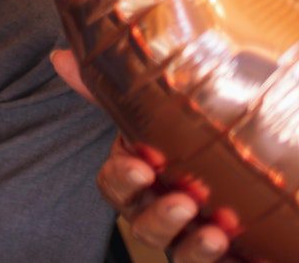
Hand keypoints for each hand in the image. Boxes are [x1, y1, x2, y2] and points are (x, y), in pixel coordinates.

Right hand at [51, 50, 228, 261]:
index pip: (115, 183)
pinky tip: (228, 239)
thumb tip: (60, 55)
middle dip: (159, 216)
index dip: (124, 178)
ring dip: (189, 242)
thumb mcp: (150, 116)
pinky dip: (211, 255)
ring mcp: (184, 235)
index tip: (142, 167)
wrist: (237, 181)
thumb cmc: (182, 145)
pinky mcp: (213, 253)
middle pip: (141, 223)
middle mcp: (154, 210)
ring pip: (172, 249)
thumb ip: (108, 92)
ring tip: (215, 229)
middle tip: (183, 201)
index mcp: (135, 177)